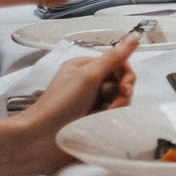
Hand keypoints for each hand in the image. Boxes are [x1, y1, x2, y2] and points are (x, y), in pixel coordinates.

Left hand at [0, 37, 136, 175]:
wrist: (40, 139)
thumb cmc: (60, 105)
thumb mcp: (88, 76)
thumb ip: (114, 58)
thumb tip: (135, 36)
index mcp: (85, 67)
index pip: (118, 64)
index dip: (126, 75)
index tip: (126, 88)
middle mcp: (89, 82)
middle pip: (121, 83)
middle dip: (121, 94)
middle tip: (112, 106)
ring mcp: (91, 102)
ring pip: (119, 100)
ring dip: (117, 108)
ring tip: (104, 117)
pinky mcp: (93, 120)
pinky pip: (113, 115)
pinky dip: (112, 119)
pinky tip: (103, 124)